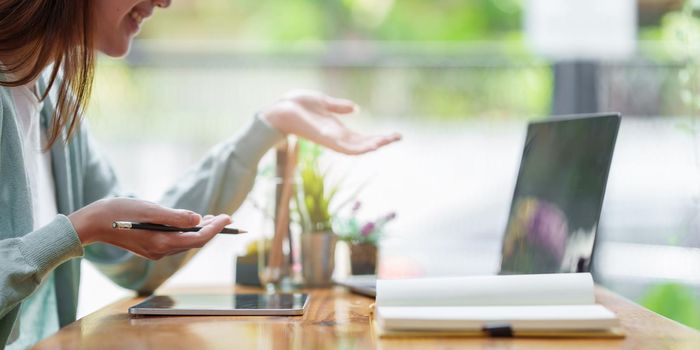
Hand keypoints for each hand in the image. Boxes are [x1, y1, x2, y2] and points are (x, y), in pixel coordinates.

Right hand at [68, 198, 231, 259]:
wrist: (93, 223)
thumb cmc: (119, 212)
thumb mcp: (150, 210)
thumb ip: (175, 216)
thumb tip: (197, 219)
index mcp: (162, 243)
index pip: (199, 238)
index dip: (216, 228)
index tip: (229, 218)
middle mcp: (161, 251)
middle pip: (194, 242)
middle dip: (211, 229)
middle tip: (226, 218)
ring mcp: (155, 251)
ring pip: (185, 242)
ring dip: (200, 230)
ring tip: (213, 218)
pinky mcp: (150, 247)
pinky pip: (175, 241)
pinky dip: (186, 232)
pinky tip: (191, 222)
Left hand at [260, 89, 401, 154]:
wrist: (280, 108)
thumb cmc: (297, 105)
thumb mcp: (324, 103)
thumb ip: (339, 107)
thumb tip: (355, 108)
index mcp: (337, 130)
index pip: (362, 137)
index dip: (378, 137)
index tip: (395, 135)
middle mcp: (336, 138)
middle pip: (363, 144)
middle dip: (381, 141)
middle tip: (399, 137)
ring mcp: (330, 140)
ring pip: (357, 149)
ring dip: (373, 145)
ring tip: (389, 140)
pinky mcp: (325, 139)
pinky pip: (344, 148)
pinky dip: (359, 148)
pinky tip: (371, 145)